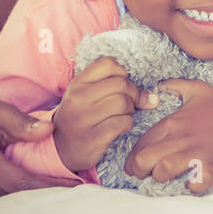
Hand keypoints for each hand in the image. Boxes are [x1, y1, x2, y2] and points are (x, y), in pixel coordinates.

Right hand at [0, 84, 81, 196]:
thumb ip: (21, 123)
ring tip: (47, 196)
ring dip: (19, 199)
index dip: (48, 188)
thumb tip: (50, 131)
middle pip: (10, 197)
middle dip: (38, 196)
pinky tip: (18, 195)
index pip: (21, 183)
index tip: (74, 188)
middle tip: (67, 194)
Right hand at [55, 56, 157, 173]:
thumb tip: (152, 96)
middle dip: (133, 94)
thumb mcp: (87, 96)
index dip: (122, 73)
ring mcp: (84, 119)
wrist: (61, 150)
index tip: (122, 85)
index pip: (107, 63)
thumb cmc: (80, 118)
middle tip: (131, 104)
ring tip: (123, 116)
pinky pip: (122, 123)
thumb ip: (112, 85)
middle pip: (121, 84)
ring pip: (123, 103)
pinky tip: (119, 128)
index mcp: (77, 84)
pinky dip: (127, 125)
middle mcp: (78, 98)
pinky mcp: (92, 138)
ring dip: (130, 111)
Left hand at [125, 79, 212, 194]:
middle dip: (140, 171)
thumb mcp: (198, 90)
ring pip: (163, 171)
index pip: (140, 145)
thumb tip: (159, 85)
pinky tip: (192, 181)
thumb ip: (175, 86)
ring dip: (162, 178)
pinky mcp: (212, 167)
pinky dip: (190, 186)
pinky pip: (192, 184)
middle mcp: (180, 138)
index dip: (132, 159)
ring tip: (167, 177)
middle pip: (144, 160)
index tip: (136, 165)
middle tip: (146, 174)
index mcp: (173, 122)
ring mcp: (196, 153)